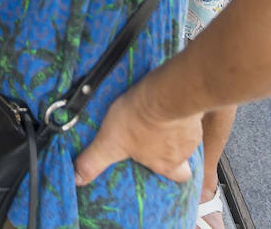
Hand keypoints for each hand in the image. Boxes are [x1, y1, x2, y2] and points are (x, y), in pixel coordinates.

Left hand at [73, 81, 200, 186]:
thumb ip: (93, 161)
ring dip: (173, 128)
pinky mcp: (193, 109)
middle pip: (183, 157)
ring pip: (186, 135)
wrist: (164, 93)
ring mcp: (191, 131)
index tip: (158, 163)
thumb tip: (77, 178)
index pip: (178, 177)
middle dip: (172, 149)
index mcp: (166, 164)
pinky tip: (166, 102)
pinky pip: (189, 113)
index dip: (170, 172)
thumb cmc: (139, 118)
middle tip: (156, 138)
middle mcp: (182, 152)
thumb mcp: (109, 142)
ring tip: (157, 116)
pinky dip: (178, 109)